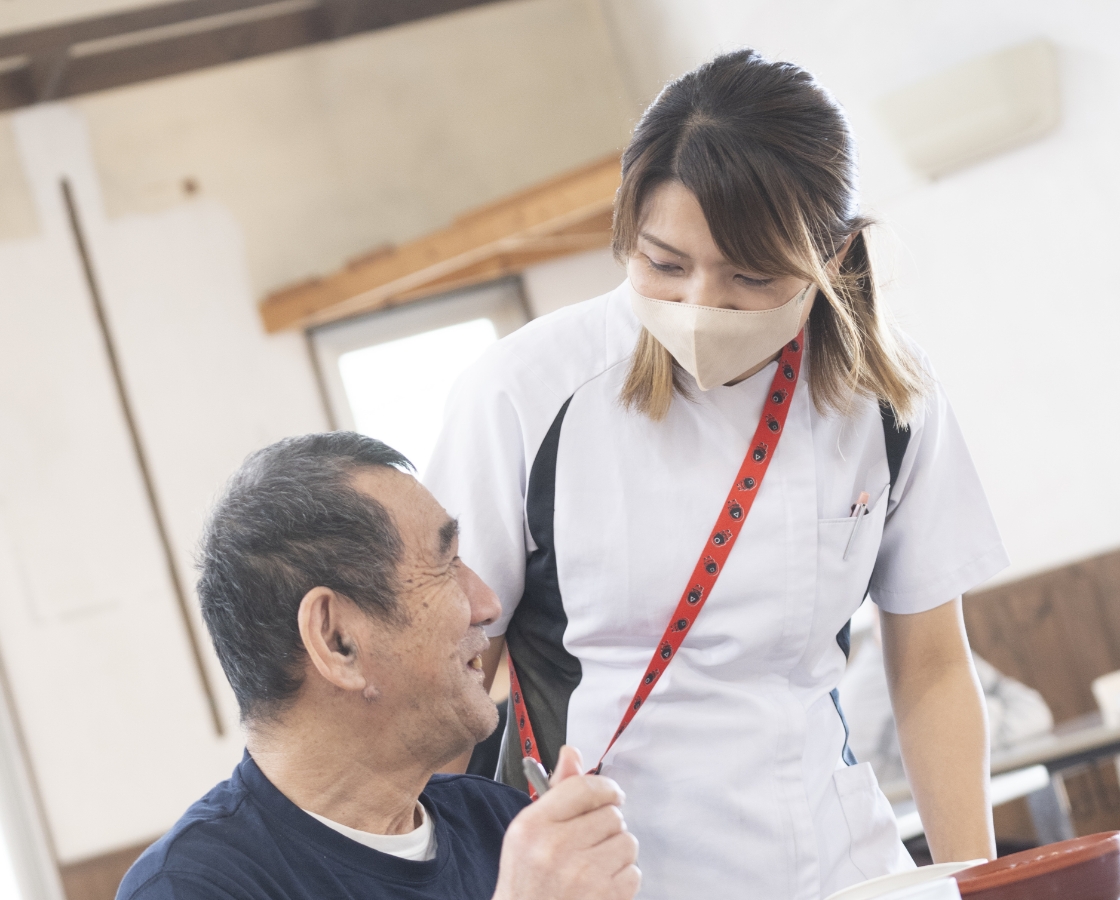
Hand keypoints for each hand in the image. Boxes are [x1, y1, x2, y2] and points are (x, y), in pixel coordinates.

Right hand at [492, 746, 640, 899]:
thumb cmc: (527, 883)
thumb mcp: (527, 836)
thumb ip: (555, 793)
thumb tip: (572, 754)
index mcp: (533, 827)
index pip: (584, 787)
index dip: (604, 788)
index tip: (608, 795)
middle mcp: (556, 848)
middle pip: (611, 814)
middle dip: (606, 826)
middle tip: (588, 843)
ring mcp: (583, 875)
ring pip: (627, 841)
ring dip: (616, 852)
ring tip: (593, 866)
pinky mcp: (606, 897)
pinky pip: (634, 872)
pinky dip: (622, 879)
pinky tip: (600, 885)